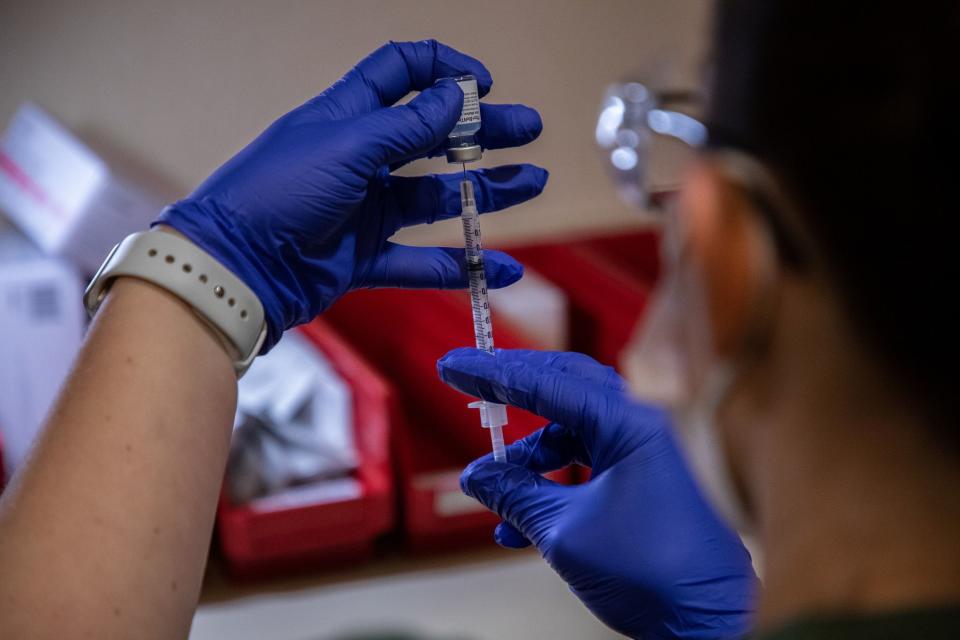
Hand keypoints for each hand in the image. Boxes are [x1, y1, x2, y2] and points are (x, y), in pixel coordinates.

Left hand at [156, 40, 546, 349]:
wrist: (235, 267)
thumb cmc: (279, 191)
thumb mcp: (346, 146)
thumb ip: (406, 126)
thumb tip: (457, 94)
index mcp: (348, 114)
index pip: (402, 72)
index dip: (445, 69)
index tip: (484, 85)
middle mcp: (360, 157)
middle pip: (433, 135)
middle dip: (483, 131)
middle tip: (530, 130)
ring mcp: (364, 208)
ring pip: (436, 196)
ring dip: (485, 191)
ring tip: (532, 182)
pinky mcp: (364, 256)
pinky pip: (422, 260)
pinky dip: (460, 265)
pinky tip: (499, 268)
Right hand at [437, 348, 757, 639]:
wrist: (707, 619)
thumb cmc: (655, 572)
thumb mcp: (564, 531)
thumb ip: (516, 495)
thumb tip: (478, 476)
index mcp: (628, 424)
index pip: (547, 383)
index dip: (494, 373)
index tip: (455, 365)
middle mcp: (639, 427)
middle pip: (563, 390)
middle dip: (513, 394)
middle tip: (472, 388)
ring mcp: (642, 453)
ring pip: (571, 432)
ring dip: (528, 458)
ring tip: (494, 491)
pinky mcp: (641, 480)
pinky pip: (584, 464)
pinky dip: (550, 484)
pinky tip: (519, 523)